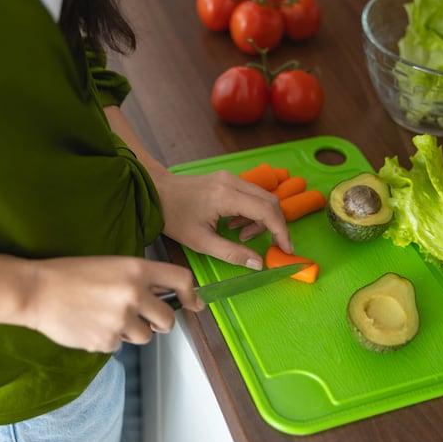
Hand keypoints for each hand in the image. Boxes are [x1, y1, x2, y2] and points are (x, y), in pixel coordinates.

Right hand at [22, 256, 204, 352]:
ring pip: (145, 337)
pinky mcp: (106, 340)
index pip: (181, 279)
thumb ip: (138, 278)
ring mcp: (120, 319)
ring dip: (131, 332)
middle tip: (146, 320)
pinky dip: (108, 339)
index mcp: (136, 269)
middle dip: (160, 323)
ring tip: (105, 317)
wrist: (36, 291)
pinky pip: (119, 345)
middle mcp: (133, 293)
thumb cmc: (70, 275)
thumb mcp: (110, 264)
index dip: (191, 294)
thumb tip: (162, 293)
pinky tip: (90, 325)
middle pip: (168, 319)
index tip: (192, 303)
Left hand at [152, 170, 293, 268]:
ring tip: (243, 236)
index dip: (281, 231)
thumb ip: (231, 253)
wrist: (156, 192)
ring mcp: (230, 178)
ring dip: (262, 219)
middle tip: (273, 246)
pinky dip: (252, 212)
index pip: (266, 211)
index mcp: (225, 196)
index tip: (286, 248)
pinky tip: (236, 225)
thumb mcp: (200, 242)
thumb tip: (258, 264)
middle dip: (276, 226)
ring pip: (263, 197)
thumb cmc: (174, 216)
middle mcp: (231, 182)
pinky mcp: (227, 179)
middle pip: (270, 201)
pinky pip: (251, 194)